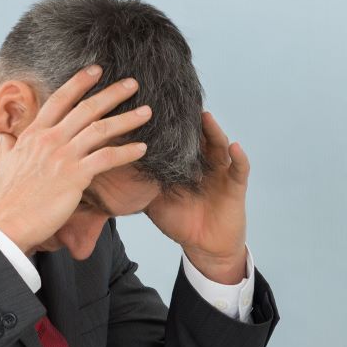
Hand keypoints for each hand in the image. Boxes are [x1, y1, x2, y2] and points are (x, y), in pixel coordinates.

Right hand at [0, 67, 149, 251]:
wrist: (7, 222)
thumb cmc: (7, 198)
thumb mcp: (4, 164)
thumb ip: (8, 146)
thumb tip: (3, 136)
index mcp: (33, 134)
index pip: (59, 100)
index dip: (78, 82)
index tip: (95, 70)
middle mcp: (49, 139)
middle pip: (86, 108)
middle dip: (111, 94)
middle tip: (132, 83)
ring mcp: (63, 156)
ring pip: (100, 129)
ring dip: (127, 119)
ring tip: (146, 112)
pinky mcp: (75, 176)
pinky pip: (107, 158)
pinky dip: (127, 152)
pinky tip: (143, 148)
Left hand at [146, 111, 249, 284]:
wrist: (204, 246)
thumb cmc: (180, 220)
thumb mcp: (152, 199)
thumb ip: (137, 181)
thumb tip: (107, 168)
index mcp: (183, 161)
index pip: (175, 135)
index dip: (165, 121)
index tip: (150, 103)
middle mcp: (203, 160)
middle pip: (198, 134)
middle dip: (189, 118)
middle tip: (176, 100)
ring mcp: (221, 171)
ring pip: (219, 145)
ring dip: (214, 130)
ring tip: (205, 116)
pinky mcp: (235, 186)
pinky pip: (240, 170)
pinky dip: (239, 158)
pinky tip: (235, 147)